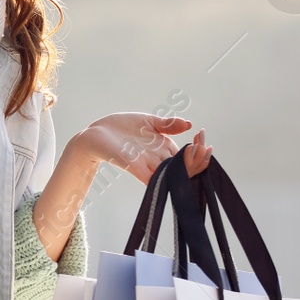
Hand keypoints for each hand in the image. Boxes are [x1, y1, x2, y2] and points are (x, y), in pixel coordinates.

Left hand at [75, 114, 210, 184]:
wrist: (97, 132)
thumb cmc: (122, 127)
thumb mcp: (149, 121)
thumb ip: (169, 124)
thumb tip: (189, 125)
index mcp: (163, 147)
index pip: (187, 155)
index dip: (198, 149)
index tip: (203, 139)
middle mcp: (157, 158)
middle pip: (182, 167)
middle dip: (196, 159)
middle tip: (203, 148)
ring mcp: (146, 164)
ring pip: (171, 174)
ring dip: (184, 168)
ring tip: (194, 156)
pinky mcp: (132, 166)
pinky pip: (150, 178)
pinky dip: (161, 178)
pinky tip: (172, 173)